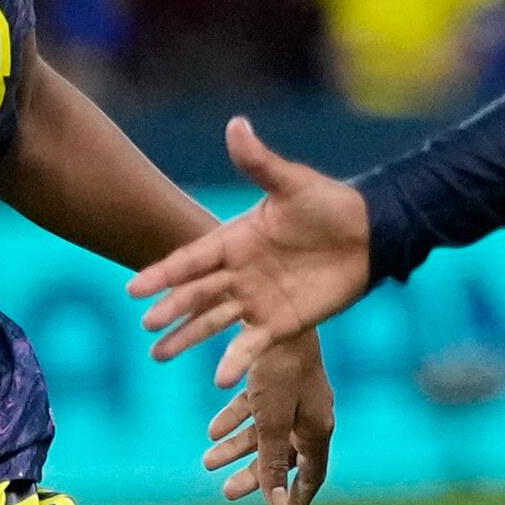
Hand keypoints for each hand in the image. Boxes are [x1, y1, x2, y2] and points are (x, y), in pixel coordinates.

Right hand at [131, 117, 372, 381]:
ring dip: (188, 337)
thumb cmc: (329, 204)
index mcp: (235, 239)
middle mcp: (240, 272)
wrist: (370, 234)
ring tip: (159, 356)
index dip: (163, 274)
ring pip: (214, 321)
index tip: (134, 288)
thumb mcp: (292, 183)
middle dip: (170, 309)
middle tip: (145, 325)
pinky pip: (254, 344)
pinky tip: (220, 380)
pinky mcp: (283, 322)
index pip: (191, 259)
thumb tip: (236, 124)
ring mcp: (259, 299)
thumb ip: (260, 163)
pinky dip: (237, 360)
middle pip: (196, 293)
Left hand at [201, 322, 336, 504]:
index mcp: (317, 429)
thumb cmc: (279, 371)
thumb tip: (275, 504)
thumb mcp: (272, 420)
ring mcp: (295, 397)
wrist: (275, 318)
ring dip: (237, 447)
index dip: (297, 497)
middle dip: (255, 474)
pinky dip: (236, 419)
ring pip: (266, 432)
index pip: (312, 475)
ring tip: (207, 460)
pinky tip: (213, 428)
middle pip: (283, 456)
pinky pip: (258, 408)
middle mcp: (310, 415)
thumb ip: (273, 462)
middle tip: (227, 492)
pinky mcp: (278, 379)